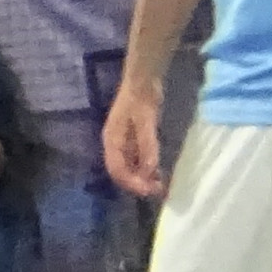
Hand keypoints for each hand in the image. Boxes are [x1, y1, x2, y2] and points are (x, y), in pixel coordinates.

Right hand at [102, 72, 166, 196]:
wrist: (143, 79)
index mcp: (112, 141)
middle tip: (157, 191)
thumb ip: (147, 146)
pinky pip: (136, 158)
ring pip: (129, 166)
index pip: (117, 170)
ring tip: (159, 185)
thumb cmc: (142, 99)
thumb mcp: (146, 122)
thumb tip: (148, 171)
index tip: (149, 191)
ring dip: (142, 177)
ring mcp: (123, 141)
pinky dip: (145, 168)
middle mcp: (114, 144)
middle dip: (137, 183)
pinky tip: (158, 171)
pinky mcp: (132, 137)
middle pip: (121, 171)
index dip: (132, 183)